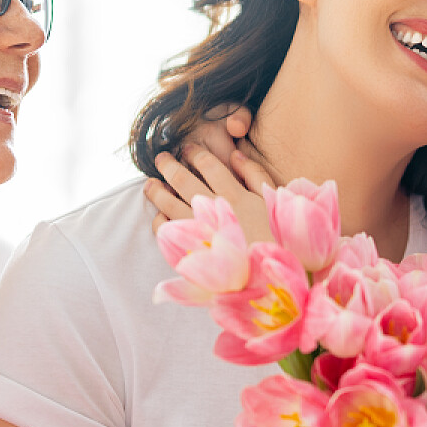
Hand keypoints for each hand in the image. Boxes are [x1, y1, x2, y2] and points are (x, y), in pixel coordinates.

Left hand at [145, 143, 275, 245]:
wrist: (269, 279)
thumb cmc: (277, 240)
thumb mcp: (273, 203)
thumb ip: (255, 175)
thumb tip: (235, 154)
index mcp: (235, 196)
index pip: (209, 165)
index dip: (195, 153)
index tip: (187, 148)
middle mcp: (213, 210)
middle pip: (183, 180)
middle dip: (169, 165)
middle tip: (160, 158)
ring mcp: (199, 230)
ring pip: (169, 203)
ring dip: (157, 191)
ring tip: (150, 184)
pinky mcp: (191, 251)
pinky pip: (167, 232)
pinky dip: (160, 221)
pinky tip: (160, 216)